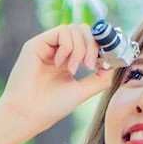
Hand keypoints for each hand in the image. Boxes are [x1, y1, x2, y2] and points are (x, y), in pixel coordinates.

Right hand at [0, 22, 117, 132]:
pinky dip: (68, 46)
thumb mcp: (81, 91)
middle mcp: (57, 51)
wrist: (28, 114)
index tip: (108, 58)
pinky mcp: (37, 43)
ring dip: (80, 48)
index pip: (88, 42)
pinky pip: (62, 31)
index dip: (101, 45)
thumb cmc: (50, 107)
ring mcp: (47, 46)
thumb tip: (114, 65)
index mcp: (67, 61)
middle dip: (93, 46)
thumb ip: (98, 79)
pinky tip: (60, 64)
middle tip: (89, 66)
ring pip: (75, 29)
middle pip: (84, 31)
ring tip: (73, 69)